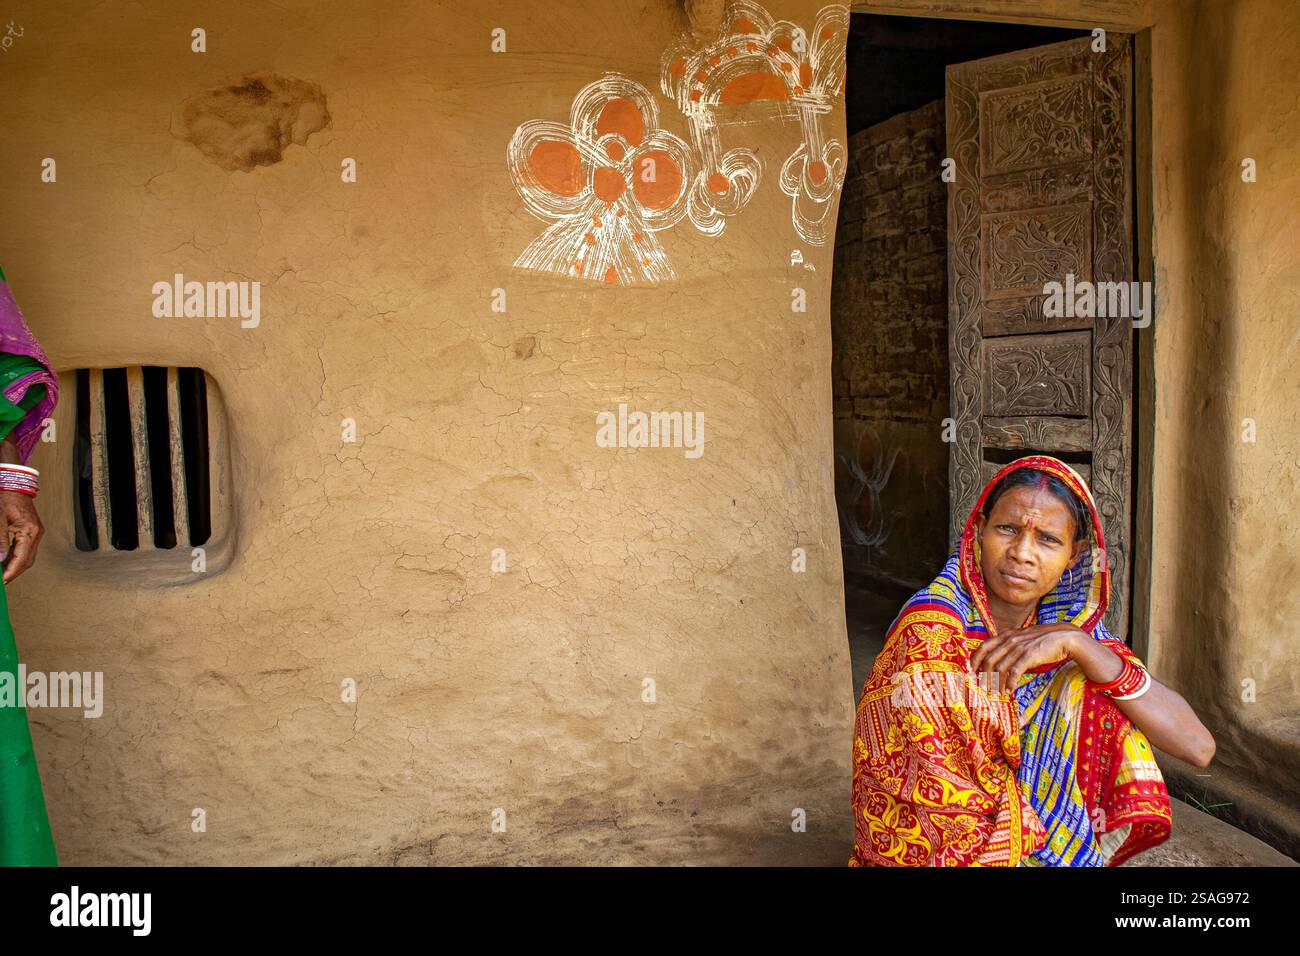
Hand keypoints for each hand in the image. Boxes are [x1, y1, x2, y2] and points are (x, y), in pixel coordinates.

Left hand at [0, 488, 43, 583]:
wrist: (14, 485)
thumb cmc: (5, 499)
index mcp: (29, 531)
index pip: (22, 558)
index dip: (11, 572)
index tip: (2, 581)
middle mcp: (36, 533)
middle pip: (28, 560)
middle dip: (14, 572)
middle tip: (1, 581)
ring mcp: (36, 533)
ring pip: (28, 557)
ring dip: (16, 567)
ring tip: (2, 574)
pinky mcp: (32, 531)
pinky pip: (27, 550)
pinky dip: (17, 558)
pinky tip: (6, 562)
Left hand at [969, 623, 1088, 694]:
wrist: (1065, 637)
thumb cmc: (1044, 640)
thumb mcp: (1023, 638)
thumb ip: (1010, 646)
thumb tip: (999, 661)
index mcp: (1006, 635)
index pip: (984, 646)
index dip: (975, 659)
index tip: (970, 671)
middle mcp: (1010, 640)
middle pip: (989, 660)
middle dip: (984, 676)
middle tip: (983, 688)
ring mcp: (1019, 647)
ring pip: (1000, 668)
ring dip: (997, 683)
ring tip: (997, 693)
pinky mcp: (1029, 656)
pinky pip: (1014, 672)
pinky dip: (1010, 684)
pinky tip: (1009, 691)